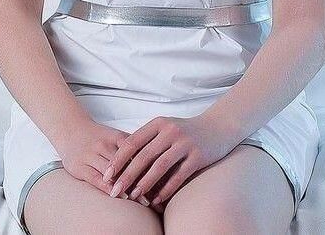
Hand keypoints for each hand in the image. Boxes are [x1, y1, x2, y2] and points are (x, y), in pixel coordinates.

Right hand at [56, 116, 152, 205]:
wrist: (71, 129)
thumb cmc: (99, 136)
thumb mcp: (116, 136)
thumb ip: (134, 146)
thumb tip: (158, 158)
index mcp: (116, 137)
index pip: (137, 152)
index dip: (151, 167)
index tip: (164, 180)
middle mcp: (104, 144)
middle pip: (127, 164)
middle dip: (142, 181)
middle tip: (156, 195)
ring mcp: (91, 155)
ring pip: (113, 173)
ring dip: (128, 188)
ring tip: (143, 200)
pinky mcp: (80, 167)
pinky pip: (96, 179)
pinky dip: (109, 188)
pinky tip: (120, 196)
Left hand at [102, 113, 229, 208]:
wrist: (218, 127)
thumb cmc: (185, 131)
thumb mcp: (165, 129)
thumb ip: (147, 141)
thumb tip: (122, 162)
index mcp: (158, 123)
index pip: (132, 141)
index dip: (118, 159)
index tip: (106, 175)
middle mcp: (170, 131)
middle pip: (143, 155)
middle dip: (127, 175)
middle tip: (114, 191)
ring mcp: (185, 143)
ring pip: (160, 166)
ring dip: (145, 183)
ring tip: (133, 197)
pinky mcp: (198, 156)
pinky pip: (179, 175)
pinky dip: (166, 189)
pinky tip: (156, 200)